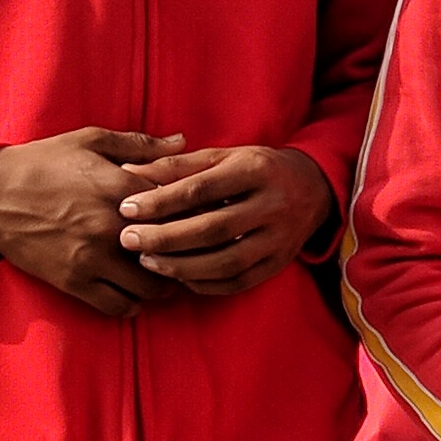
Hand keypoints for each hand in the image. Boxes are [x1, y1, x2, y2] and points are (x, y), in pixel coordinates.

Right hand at [0, 129, 184, 317]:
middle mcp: (109, 227)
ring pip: (149, 288)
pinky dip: (132, 304)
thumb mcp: (89, 140)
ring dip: (161, 283)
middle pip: (171, 254)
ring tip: (162, 273)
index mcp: (119, 188)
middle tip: (187, 251)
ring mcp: (92, 259)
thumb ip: (140, 144)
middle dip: (184, 254)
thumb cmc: (42, 163)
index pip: (180, 209)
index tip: (200, 218)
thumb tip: (184, 142)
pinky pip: (118, 306)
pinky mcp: (73, 282)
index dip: (196, 215)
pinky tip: (134, 291)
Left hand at [116, 144, 334, 295]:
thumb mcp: (222, 157)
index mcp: (256, 170)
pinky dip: (204, 283)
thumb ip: (176, 166)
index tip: (126, 208)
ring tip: (147, 261)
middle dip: (165, 237)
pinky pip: (237, 282)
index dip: (161, 201)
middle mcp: (272, 205)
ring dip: (180, 265)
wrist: (313, 188)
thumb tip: (128, 175)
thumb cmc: (255, 169)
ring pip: (225, 262)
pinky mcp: (279, 264)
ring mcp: (279, 239)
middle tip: (128, 240)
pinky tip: (178, 276)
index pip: (202, 189)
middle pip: (212, 229)